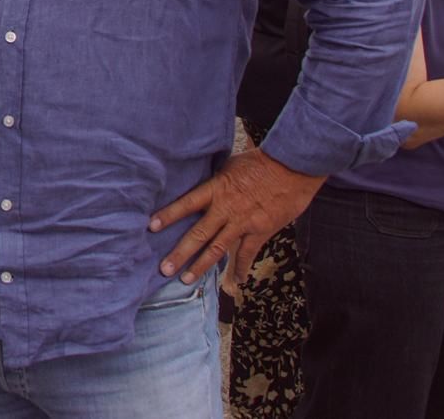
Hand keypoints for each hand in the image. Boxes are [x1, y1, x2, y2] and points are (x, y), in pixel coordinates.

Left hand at [149, 148, 324, 289]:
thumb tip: (203, 184)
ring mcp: (242, 222)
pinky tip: (235, 282)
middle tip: (163, 268)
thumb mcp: (230, 165)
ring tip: (186, 279)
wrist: (291, 167)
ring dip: (200, 266)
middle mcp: (226, 208)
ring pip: (217, 249)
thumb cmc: (261, 162)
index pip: (187, 203)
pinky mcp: (260, 231)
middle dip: (180, 253)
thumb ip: (216, 180)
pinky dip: (240, 269)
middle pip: (198, 234)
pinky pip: (247, 254)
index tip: (151, 226)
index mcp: (216, 189)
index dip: (169, 215)